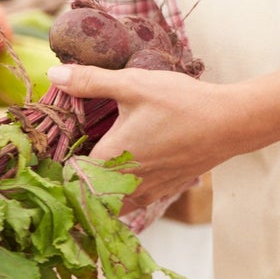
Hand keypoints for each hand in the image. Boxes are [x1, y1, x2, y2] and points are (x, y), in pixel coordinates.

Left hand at [48, 62, 243, 212]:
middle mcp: (127, 183)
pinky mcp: (165, 190)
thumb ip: (90, 80)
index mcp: (112, 159)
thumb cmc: (181, 103)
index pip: (70, 178)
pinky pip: (133, 203)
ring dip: (98, 193)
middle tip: (67, 162)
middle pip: (87, 197)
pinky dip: (120, 195)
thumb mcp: (132, 84)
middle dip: (75, 184)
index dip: (57, 169)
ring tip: (91, 169)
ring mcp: (148, 191)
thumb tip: (53, 74)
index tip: (49, 157)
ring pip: (111, 205)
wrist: (230, 123)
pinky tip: (122, 171)